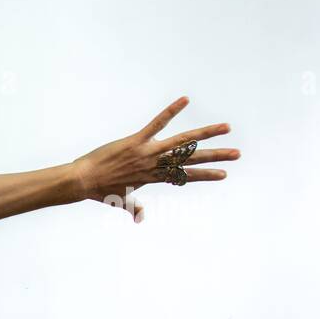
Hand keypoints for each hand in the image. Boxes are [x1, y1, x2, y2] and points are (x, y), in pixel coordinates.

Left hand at [71, 96, 240, 222]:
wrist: (82, 181)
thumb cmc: (99, 191)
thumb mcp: (119, 200)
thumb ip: (132, 207)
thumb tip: (140, 218)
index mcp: (153, 177)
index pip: (185, 176)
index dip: (205, 175)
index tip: (224, 174)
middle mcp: (155, 165)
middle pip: (191, 159)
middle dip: (215, 156)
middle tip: (237, 154)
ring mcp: (147, 152)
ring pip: (182, 141)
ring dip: (206, 134)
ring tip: (225, 128)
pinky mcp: (136, 141)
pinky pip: (157, 124)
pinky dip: (171, 111)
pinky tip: (185, 99)